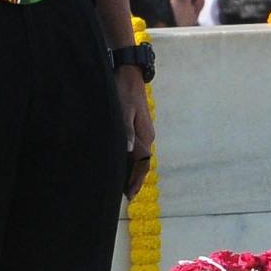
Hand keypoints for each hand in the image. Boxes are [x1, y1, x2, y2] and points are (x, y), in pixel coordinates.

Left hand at [117, 68, 155, 196]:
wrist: (129, 75)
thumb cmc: (124, 91)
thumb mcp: (123, 110)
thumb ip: (126, 130)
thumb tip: (130, 150)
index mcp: (144, 135)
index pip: (142, 163)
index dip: (135, 179)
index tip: (129, 194)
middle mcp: (147, 136)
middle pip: (143, 163)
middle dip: (136, 179)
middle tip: (128, 195)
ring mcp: (144, 132)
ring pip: (141, 158)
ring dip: (135, 172)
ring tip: (127, 186)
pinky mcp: (138, 128)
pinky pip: (137, 150)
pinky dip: (133, 162)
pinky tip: (127, 165)